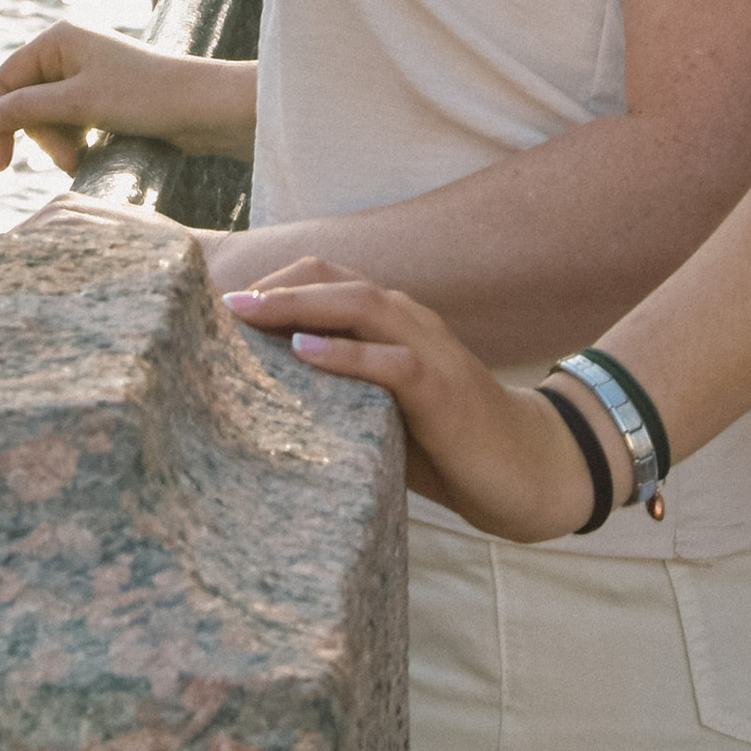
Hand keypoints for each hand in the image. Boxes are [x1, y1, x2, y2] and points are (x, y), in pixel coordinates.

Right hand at [0, 20, 257, 175]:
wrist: (204, 108)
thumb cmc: (145, 97)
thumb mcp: (79, 105)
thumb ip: (26, 110)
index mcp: (58, 39)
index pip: (5, 81)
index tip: (0, 166)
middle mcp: (69, 51)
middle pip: (25, 101)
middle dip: (41, 135)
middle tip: (68, 159)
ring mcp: (86, 73)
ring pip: (48, 116)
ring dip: (59, 142)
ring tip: (82, 158)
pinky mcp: (103, 95)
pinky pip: (70, 121)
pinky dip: (75, 140)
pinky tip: (92, 152)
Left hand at [222, 266, 601, 539]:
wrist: (528, 470)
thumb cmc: (451, 445)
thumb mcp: (386, 411)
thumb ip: (342, 393)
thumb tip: (268, 402)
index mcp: (395, 323)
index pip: (329, 280)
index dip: (278, 284)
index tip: (226, 306)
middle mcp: (411, 322)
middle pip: (335, 281)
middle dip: (276, 288)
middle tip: (223, 306)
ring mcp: (430, 350)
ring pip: (360, 305)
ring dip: (300, 305)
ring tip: (250, 315)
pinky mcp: (442, 388)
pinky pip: (390, 361)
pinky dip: (345, 353)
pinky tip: (304, 353)